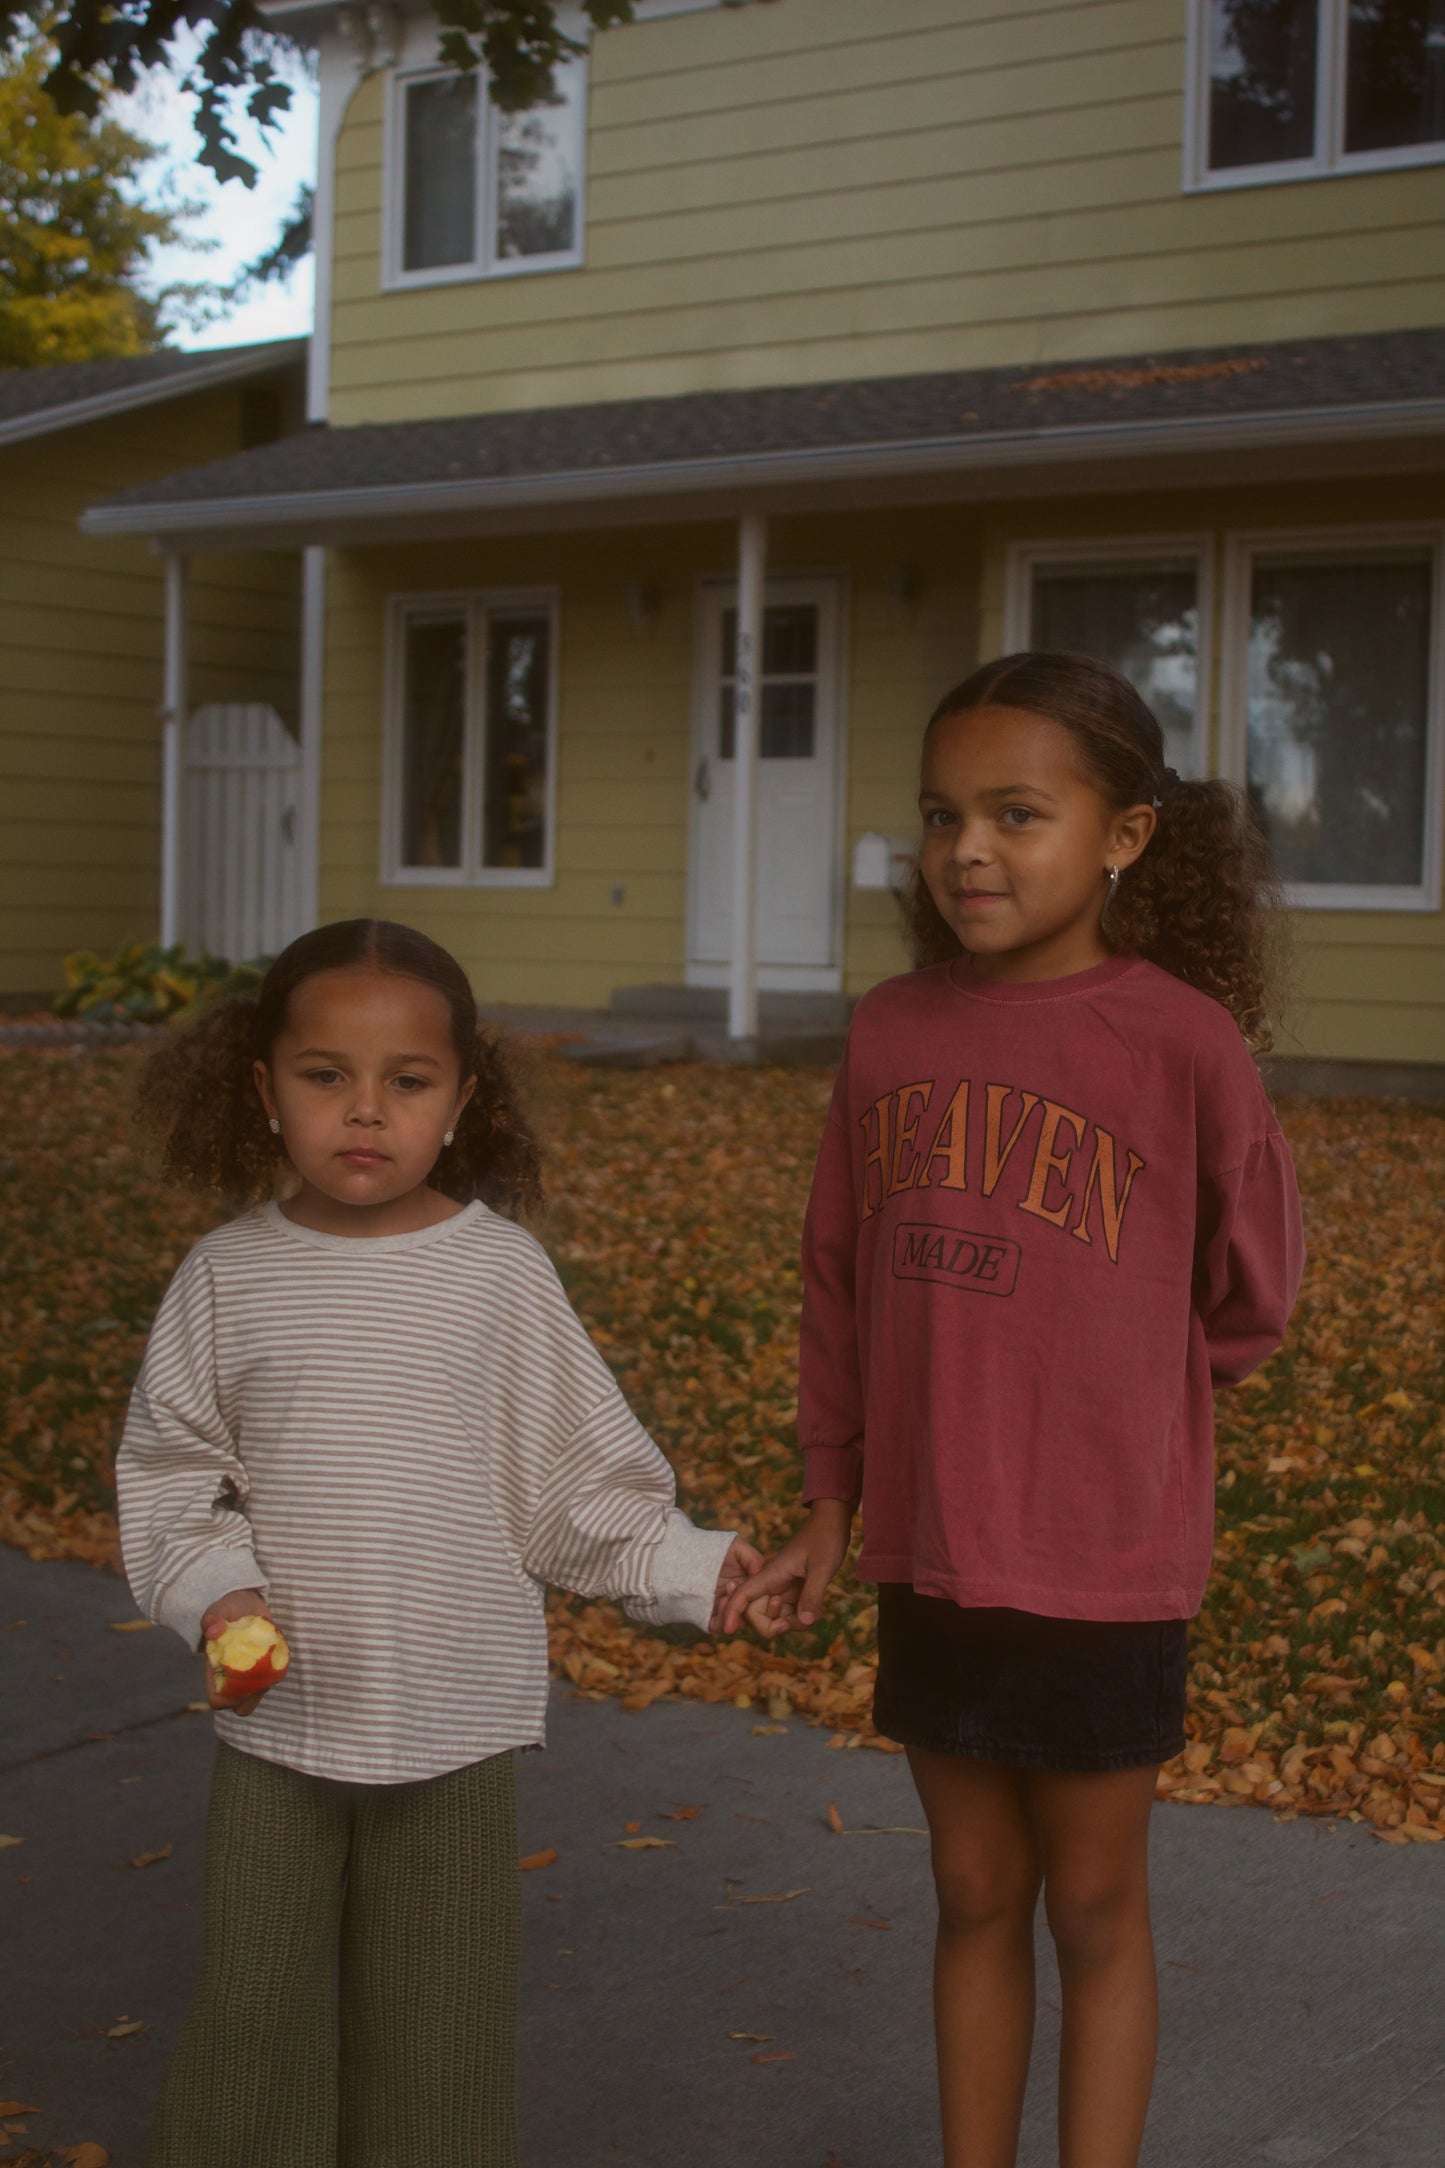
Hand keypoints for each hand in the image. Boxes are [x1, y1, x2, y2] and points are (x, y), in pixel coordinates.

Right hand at [199, 1587, 278, 1715]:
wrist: (246, 1602)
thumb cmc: (227, 1609)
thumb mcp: (217, 1610)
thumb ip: (212, 1619)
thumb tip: (214, 1631)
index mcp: (216, 1672)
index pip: (218, 1700)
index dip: (227, 1698)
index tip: (237, 1678)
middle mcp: (234, 1678)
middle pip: (242, 1706)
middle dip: (252, 1696)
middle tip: (258, 1674)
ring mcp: (252, 1674)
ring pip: (261, 1693)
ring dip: (267, 1682)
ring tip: (267, 1657)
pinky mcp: (269, 1666)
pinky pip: (276, 1677)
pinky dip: (278, 1669)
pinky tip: (276, 1649)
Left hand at [708, 1536, 763, 1636]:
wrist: (682, 1555)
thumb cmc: (711, 1547)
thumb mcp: (736, 1547)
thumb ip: (753, 1558)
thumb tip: (764, 1573)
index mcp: (750, 1587)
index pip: (765, 1601)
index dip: (770, 1599)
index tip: (770, 1592)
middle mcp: (740, 1602)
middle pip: (756, 1616)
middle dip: (754, 1607)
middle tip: (748, 1593)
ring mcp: (724, 1611)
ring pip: (739, 1623)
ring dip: (739, 1612)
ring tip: (730, 1592)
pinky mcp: (709, 1618)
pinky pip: (720, 1627)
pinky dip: (724, 1620)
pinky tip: (723, 1600)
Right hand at [721, 1500, 851, 1639]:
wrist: (832, 1521)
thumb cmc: (825, 1537)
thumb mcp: (822, 1567)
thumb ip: (812, 1594)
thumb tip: (805, 1622)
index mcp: (771, 1575)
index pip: (742, 1595)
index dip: (732, 1613)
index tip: (730, 1630)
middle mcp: (773, 1583)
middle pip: (757, 1615)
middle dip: (771, 1626)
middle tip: (796, 1622)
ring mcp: (784, 1589)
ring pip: (776, 1617)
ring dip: (792, 1623)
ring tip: (812, 1614)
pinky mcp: (795, 1592)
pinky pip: (791, 1613)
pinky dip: (802, 1618)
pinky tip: (814, 1610)